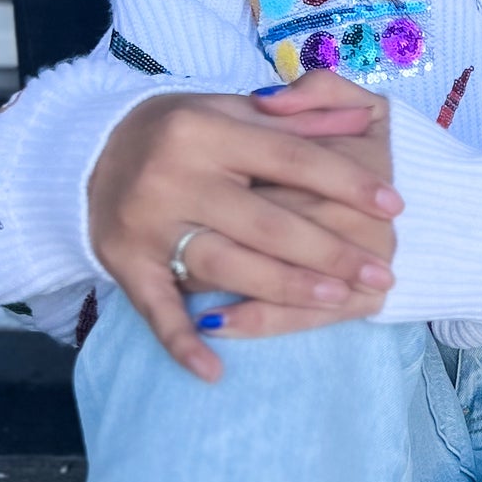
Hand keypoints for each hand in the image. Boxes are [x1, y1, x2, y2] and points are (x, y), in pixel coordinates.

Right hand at [88, 70, 400, 377]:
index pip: (291, 159)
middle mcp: (174, 176)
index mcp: (205, 129)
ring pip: (225, 264)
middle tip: (381, 271)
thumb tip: (359, 124)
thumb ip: (295, 120)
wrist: (87, 151)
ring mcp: (147, 223)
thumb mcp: (231, 108)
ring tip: (339, 299)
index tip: (395, 205)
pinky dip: (182, 344)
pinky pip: (155, 309)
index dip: (346, 181)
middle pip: (267, 221)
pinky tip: (215, 372)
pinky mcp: (124, 262)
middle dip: (330, 251)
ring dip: (284, 289)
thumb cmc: (178, 131)